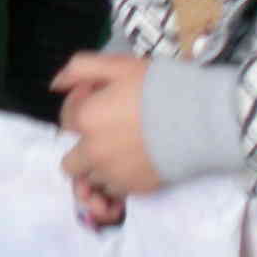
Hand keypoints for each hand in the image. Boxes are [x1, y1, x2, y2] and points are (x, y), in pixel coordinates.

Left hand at [52, 52, 161, 208]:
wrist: (202, 120)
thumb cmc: (160, 88)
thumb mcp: (118, 65)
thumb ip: (80, 69)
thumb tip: (54, 84)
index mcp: (84, 120)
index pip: (65, 121)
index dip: (82, 107)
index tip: (103, 100)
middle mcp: (93, 153)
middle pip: (71, 162)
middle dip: (84, 147)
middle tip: (109, 132)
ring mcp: (114, 175)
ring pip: (91, 179)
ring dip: (100, 166)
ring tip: (124, 148)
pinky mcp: (136, 190)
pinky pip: (115, 191)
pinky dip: (119, 180)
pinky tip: (136, 162)